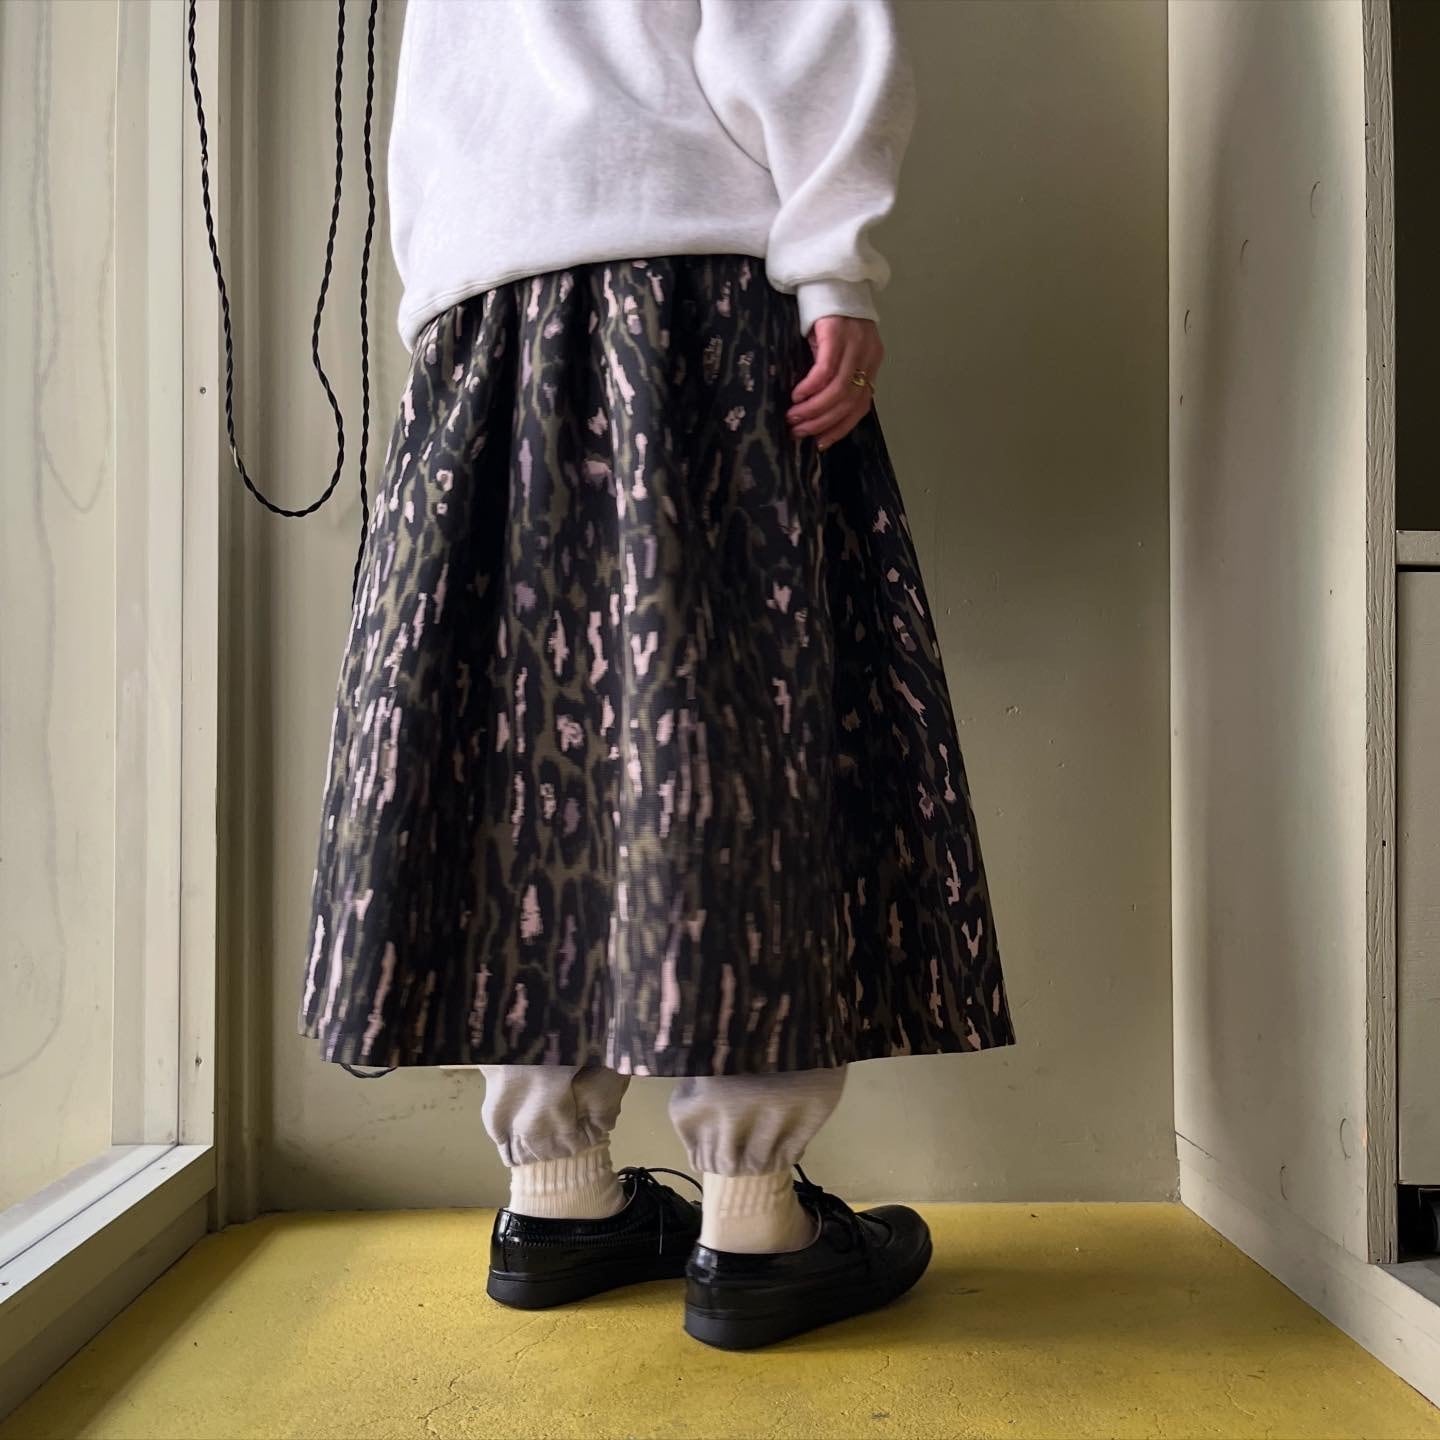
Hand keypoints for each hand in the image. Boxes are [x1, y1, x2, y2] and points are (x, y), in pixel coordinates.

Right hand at [787, 315, 883, 449]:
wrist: (829, 272)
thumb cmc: (830, 312)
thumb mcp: (839, 347)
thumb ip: (836, 372)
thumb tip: (817, 406)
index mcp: (872, 361)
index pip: (861, 406)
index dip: (840, 428)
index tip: (820, 443)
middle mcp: (869, 355)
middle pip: (849, 402)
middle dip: (822, 423)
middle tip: (799, 432)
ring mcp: (855, 344)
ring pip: (838, 390)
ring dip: (813, 410)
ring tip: (793, 418)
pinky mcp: (837, 333)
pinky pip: (826, 370)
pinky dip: (811, 388)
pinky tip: (797, 396)